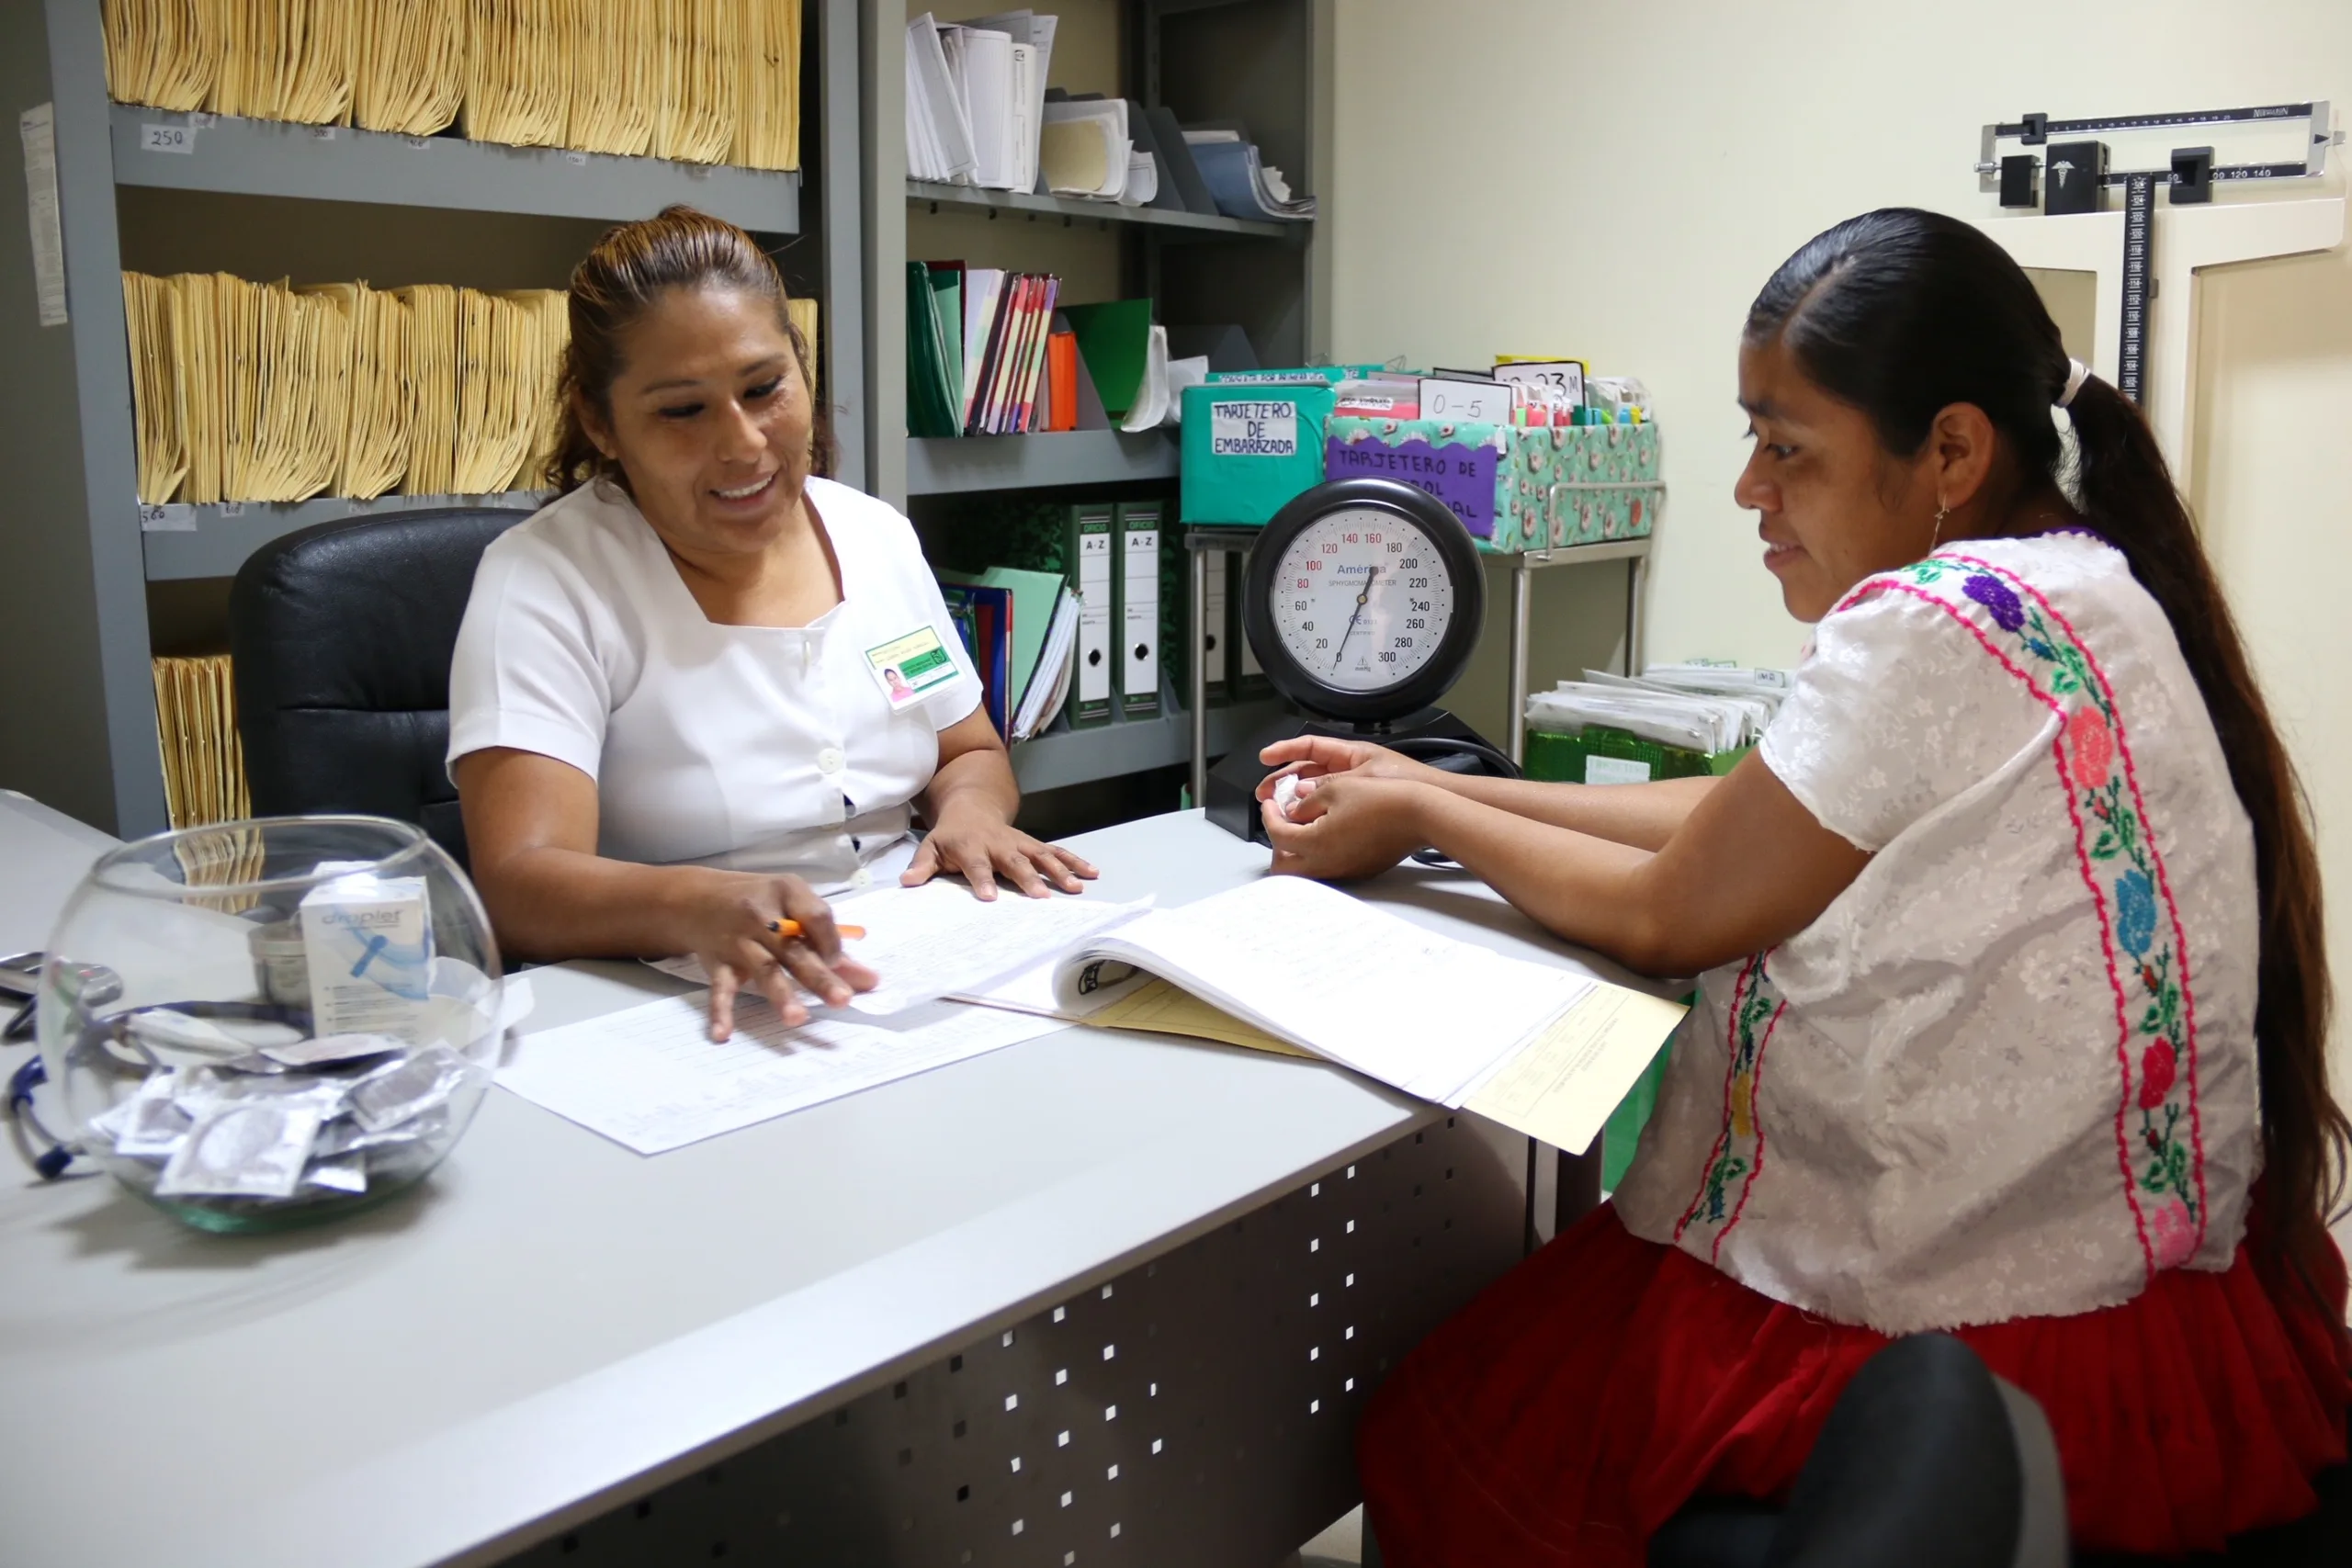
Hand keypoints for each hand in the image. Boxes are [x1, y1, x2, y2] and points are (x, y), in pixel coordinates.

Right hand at [676, 870, 878, 1039]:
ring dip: (781, 995)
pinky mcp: (716, 962)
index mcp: (787, 892)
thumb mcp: (792, 905)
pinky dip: (721, 1011)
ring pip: (763, 969)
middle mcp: (761, 915)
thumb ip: (827, 941)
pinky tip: (724, 1034)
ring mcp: (737, 940)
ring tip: (797, 1019)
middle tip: (842, 999)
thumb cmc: (758, 901)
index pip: (817, 916)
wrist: (694, 898)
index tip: (837, 963)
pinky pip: (720, 988)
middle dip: (819, 975)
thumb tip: (869, 980)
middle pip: (794, 948)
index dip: (831, 942)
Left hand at [904, 801, 1098, 899]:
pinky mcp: (1034, 844)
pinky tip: (1092, 873)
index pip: (977, 865)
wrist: (972, 807)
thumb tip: (907, 883)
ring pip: (1042, 856)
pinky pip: (1057, 852)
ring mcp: (1020, 843)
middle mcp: (999, 844)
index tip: (990, 897)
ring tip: (1076, 887)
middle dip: (1028, 879)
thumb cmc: (951, 836)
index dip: (983, 879)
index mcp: (971, 847)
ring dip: (1060, 871)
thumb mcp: (930, 847)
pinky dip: (1075, 861)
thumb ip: (922, 866)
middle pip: (1015, 862)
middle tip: (1041, 897)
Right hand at [1256, 734, 1442, 804]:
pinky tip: (1304, 822)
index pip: (1309, 747)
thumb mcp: (1361, 780)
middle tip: (1264, 794)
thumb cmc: (1406, 782)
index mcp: (1350, 753)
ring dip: (1295, 799)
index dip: (1284, 750)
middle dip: (1282, 780)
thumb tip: (1299, 795)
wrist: (1433, 803)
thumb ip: (1327, 786)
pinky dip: (1313, 813)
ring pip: (1314, 791)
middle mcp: (1349, 768)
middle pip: (1306, 770)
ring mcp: (1352, 788)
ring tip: (1279, 810)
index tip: (1264, 758)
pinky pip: (1328, 807)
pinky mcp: (1357, 808)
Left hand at [1261, 772, 1434, 880]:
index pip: (1276, 834)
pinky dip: (1317, 853)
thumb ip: (1305, 802)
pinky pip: (1326, 868)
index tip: (1269, 802)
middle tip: (1280, 820)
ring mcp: (1342, 871)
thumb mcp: (1335, 789)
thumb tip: (1292, 809)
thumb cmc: (1381, 800)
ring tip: (1303, 824)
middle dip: (1276, 843)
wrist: (1418, 815)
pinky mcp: (1357, 871)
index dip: (1268, 815)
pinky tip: (1326, 832)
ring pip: (1303, 870)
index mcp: (1315, 842)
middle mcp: (1326, 863)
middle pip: (1282, 867)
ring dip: (1296, 849)